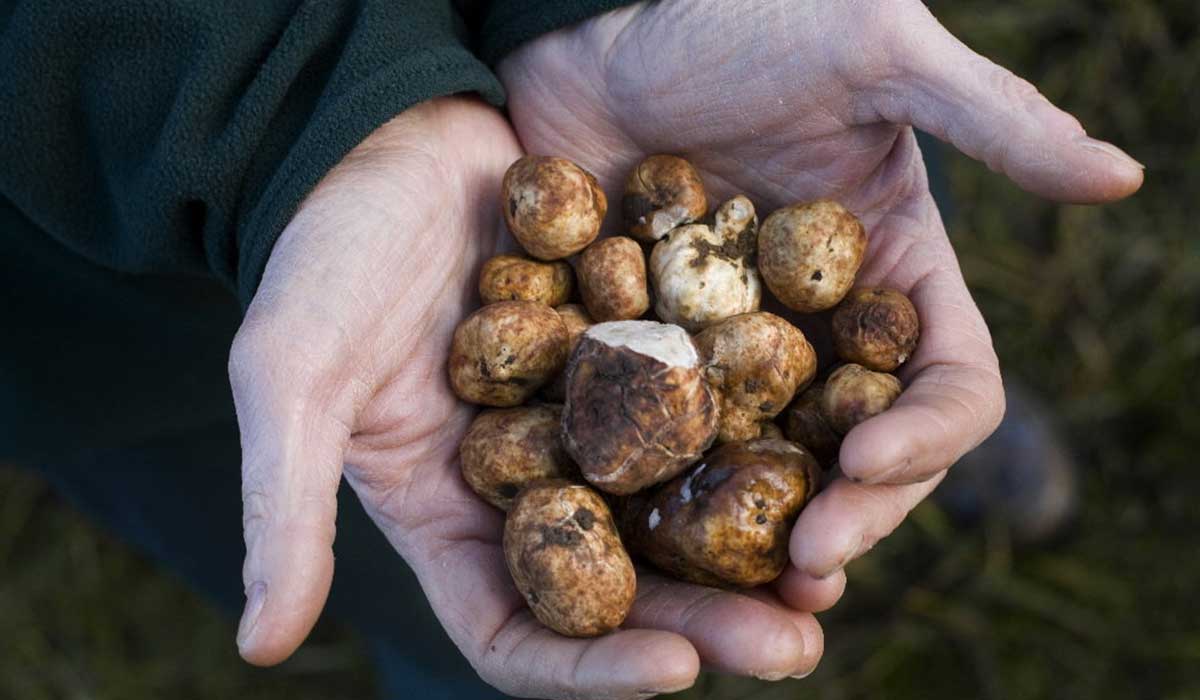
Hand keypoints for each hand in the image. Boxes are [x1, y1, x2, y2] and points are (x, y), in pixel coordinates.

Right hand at [228, 96, 821, 699]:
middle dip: (707, 623)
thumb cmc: (323, 256)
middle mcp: (529, 485)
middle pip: (625, 586)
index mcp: (449, 517)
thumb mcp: (290, 376)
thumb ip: (283, 504)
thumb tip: (259, 646)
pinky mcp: (633, 354)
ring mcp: (588, 420)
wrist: (386, 141)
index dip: (591, 667)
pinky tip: (825, 445)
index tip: (673, 669)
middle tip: (797, 644)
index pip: (518, 631)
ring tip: (828, 571)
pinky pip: (703, 407)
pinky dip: (754, 432)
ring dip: (751, 547)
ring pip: (679, 508)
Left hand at [498, 0, 1141, 608]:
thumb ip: (991, 119)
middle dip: (850, 513)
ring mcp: (733, 344)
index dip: (927, 433)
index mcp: (893, 268)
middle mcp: (821, 323)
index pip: (947, 380)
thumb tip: (1123, 179)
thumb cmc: (743, 15)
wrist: (600, 17)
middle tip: (804, 570)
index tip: (870, 460)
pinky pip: (669, 434)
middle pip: (862, 450)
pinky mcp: (650, 347)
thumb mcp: (875, 50)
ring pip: (771, 465)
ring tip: (744, 593)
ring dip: (766, 534)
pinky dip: (671, 485)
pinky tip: (648, 530)